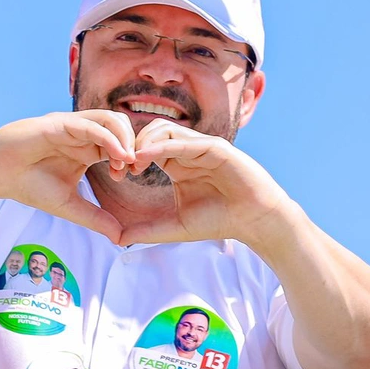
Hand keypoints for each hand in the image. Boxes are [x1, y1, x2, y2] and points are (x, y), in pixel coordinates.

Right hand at [0, 110, 135, 242]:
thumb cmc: (28, 186)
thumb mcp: (68, 205)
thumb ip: (95, 218)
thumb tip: (120, 238)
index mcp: (88, 149)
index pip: (121, 144)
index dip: (131, 156)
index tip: (130, 175)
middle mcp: (83, 134)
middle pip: (122, 127)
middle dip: (134, 144)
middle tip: (134, 167)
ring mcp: (72, 126)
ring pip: (111, 120)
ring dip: (125, 138)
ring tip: (128, 160)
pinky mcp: (60, 123)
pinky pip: (91, 125)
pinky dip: (109, 137)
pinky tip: (117, 155)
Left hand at [118, 120, 293, 247]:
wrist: (254, 221)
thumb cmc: (220, 220)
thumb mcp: (176, 226)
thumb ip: (147, 230)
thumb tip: (115, 239)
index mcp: (178, 163)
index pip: (147, 146)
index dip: (129, 155)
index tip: (117, 174)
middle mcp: (189, 151)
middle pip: (151, 131)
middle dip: (132, 144)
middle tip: (121, 166)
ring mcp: (202, 147)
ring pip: (165, 129)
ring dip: (144, 142)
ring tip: (133, 162)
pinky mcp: (216, 148)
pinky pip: (185, 141)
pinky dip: (163, 146)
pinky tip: (146, 158)